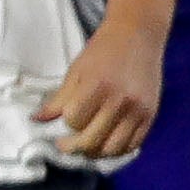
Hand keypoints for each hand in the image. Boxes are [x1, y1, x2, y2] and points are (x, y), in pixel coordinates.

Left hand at [38, 11, 164, 159]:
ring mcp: (138, 110)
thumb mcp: (76, 71)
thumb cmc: (103, 51)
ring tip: (87, 147)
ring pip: (113, 148)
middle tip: (67, 145)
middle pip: (92, 140)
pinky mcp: (151, 115)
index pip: (74, 120)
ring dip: (96, 153)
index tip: (64, 121)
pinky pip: (134, 144)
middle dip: (75, 146)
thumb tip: (37, 120)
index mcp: (97, 86)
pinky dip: (118, 150)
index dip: (66, 124)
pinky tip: (107, 144)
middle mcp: (120, 101)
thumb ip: (59, 99)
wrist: (138, 36)